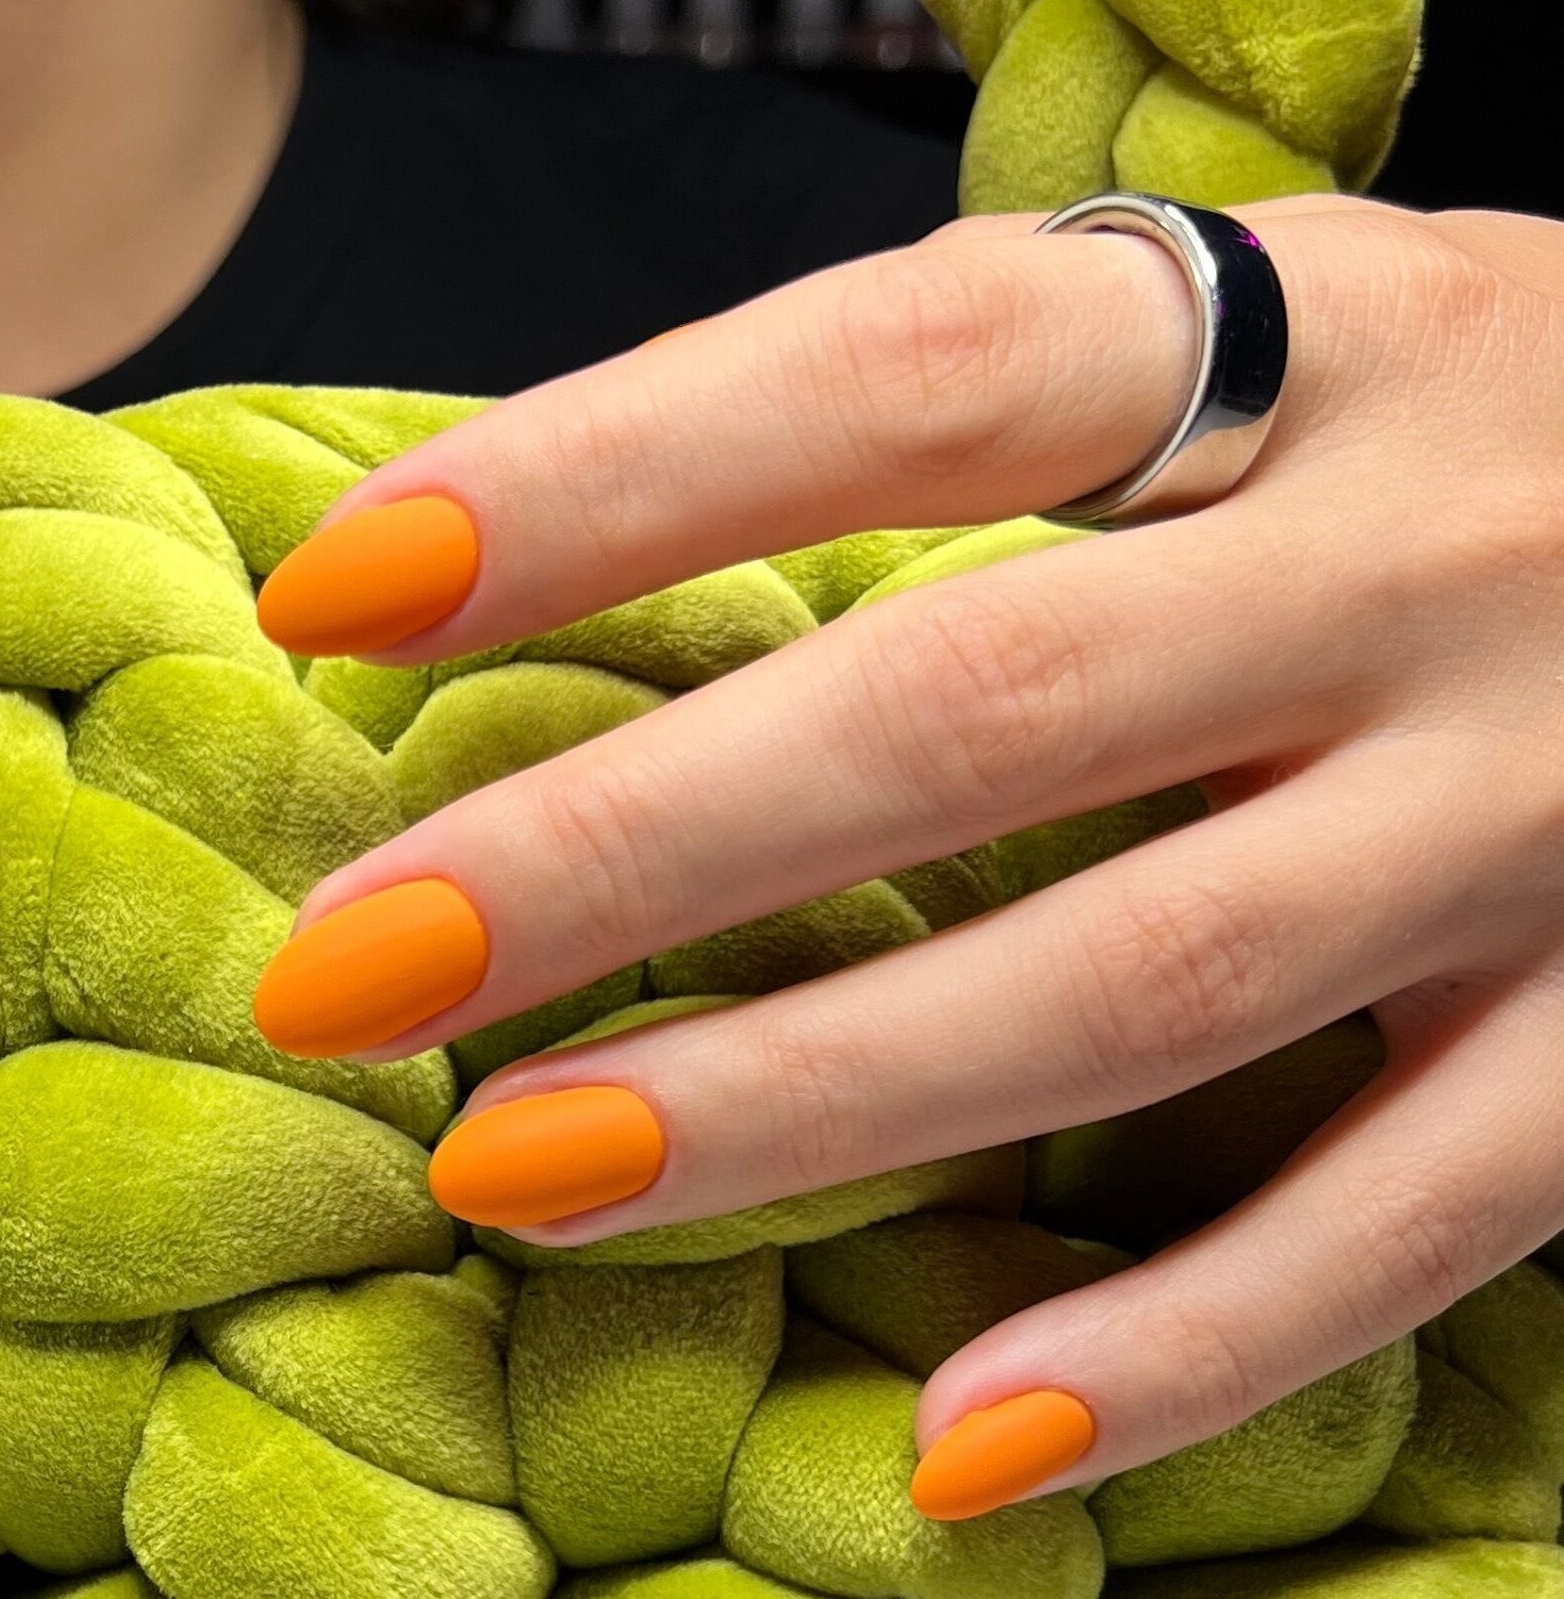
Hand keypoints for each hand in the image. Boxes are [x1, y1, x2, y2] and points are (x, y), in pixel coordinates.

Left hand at [248, 199, 1563, 1514]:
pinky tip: (958, 1445)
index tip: (339, 595)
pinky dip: (1191, 1343)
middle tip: (349, 966)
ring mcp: (1554, 800)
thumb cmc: (1507, 429)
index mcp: (1314, 336)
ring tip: (520, 1168)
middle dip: (633, 847)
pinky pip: (1412, 1212)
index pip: (900, 372)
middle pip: (972, 706)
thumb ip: (1015, 421)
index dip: (603, 474)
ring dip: (810, 1098)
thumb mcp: (1301, 337)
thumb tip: (583, 538)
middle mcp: (1433, 553)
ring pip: (1145, 975)